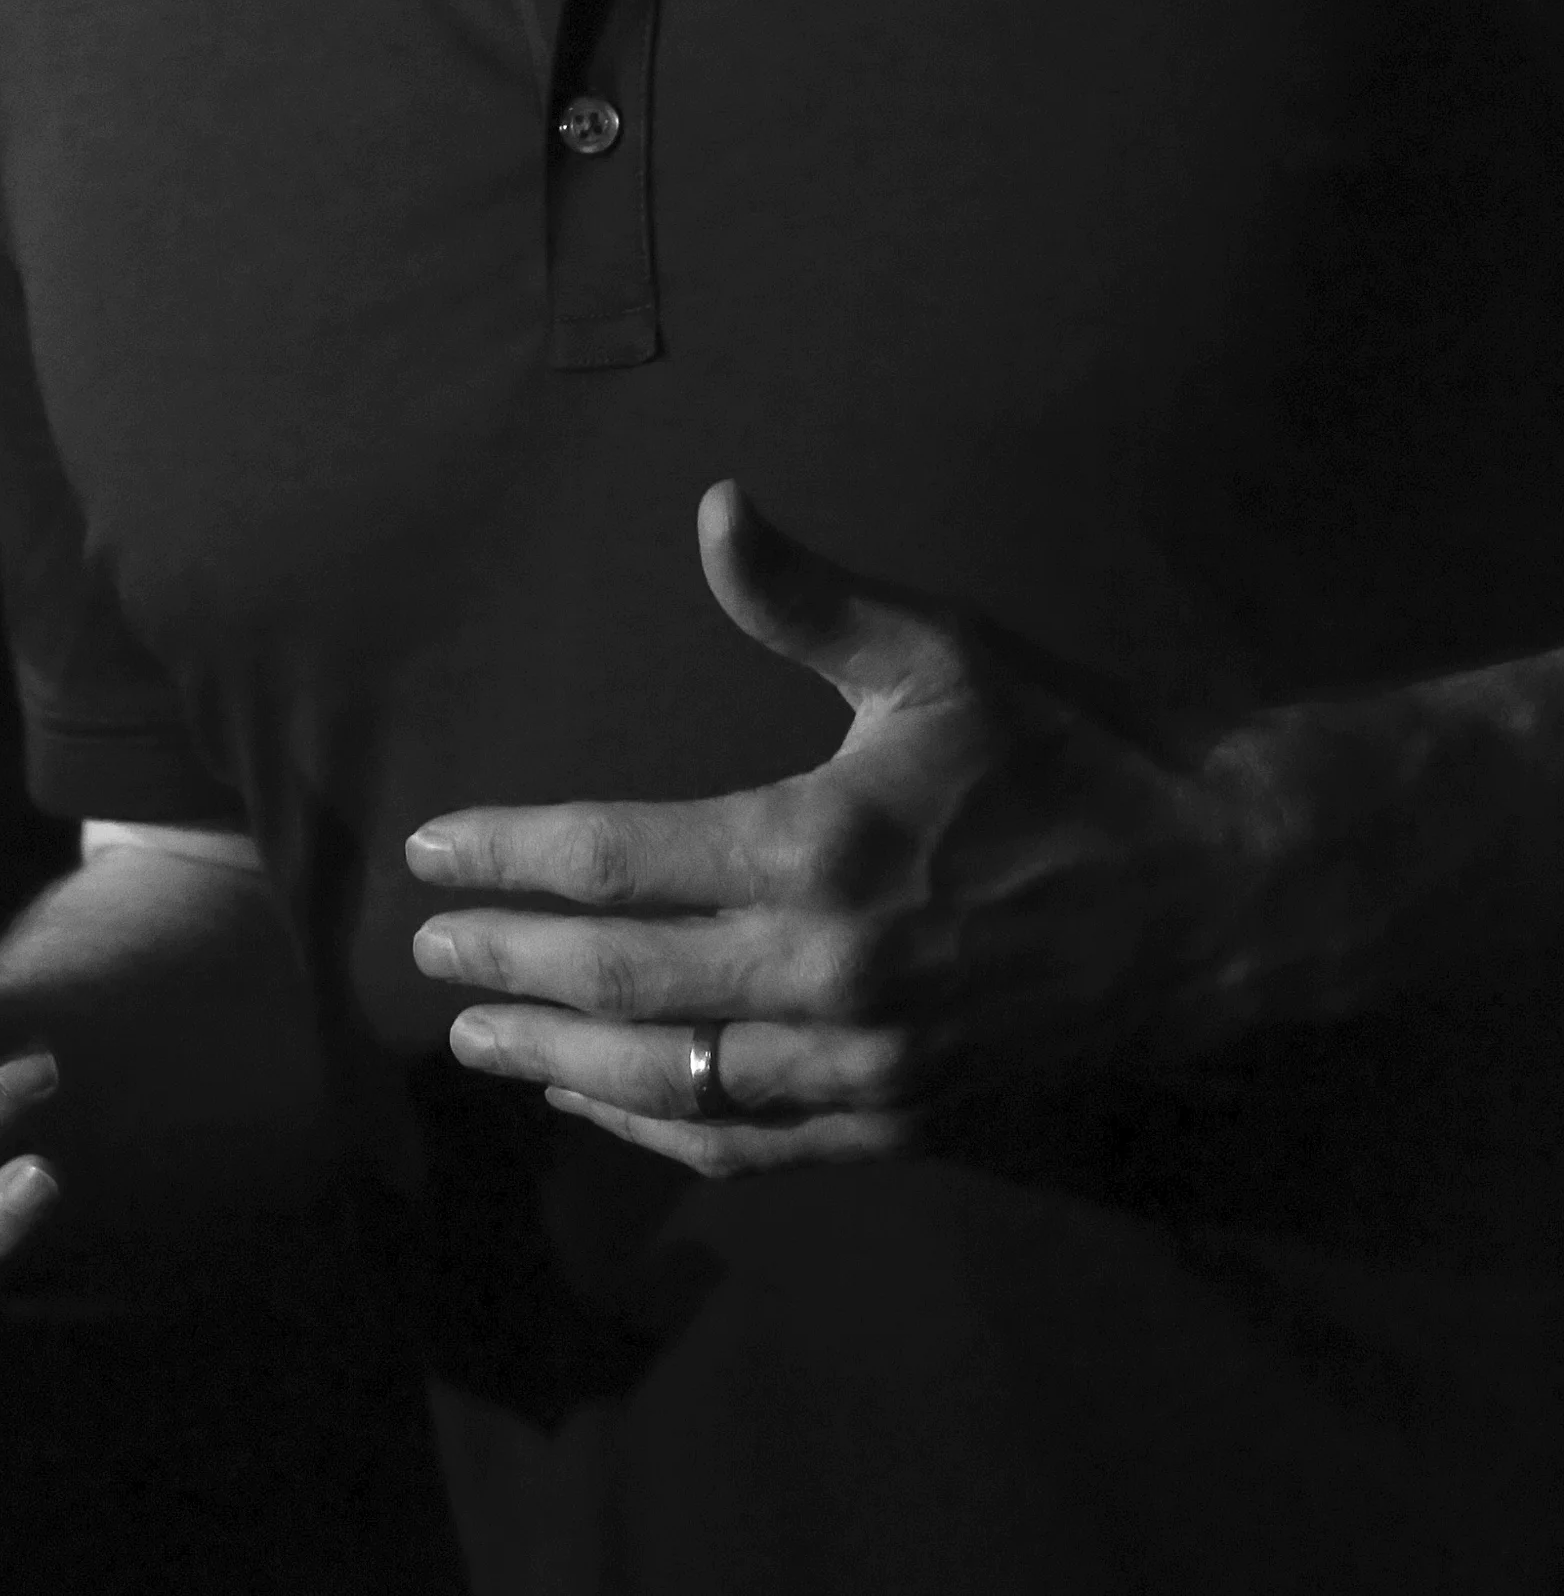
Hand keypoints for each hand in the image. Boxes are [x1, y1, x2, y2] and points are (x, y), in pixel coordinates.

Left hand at [406, 486, 1274, 1174]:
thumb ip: (806, 598)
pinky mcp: (906, 1114)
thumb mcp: (938, 652)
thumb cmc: (1071, 752)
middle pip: (621, 981)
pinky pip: (754, 1142)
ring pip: (672, 1081)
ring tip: (479, 1038)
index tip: (431, 848)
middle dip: (509, 964)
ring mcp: (865, 1060)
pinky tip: (606, 1108)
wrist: (1220, 892)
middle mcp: (826, 971)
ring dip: (563, 1060)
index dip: (509, 856)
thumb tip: (712, 505)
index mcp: (817, 847)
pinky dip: (665, 1133)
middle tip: (426, 953)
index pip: (616, 860)